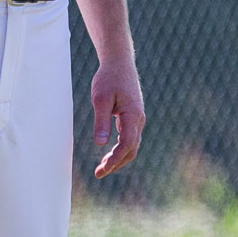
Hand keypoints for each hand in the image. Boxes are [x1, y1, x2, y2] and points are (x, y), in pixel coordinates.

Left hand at [89, 56, 144, 177]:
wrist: (119, 63)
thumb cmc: (108, 78)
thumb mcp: (100, 98)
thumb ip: (101, 121)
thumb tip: (101, 143)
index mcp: (132, 115)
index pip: (126, 144)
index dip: (114, 160)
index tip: (102, 169)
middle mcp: (139, 119)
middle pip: (131, 149)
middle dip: (116, 163)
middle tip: (98, 173)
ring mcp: (137, 119)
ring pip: (132, 145)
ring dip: (118, 158)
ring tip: (101, 168)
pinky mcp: (133, 117)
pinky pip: (129, 138)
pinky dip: (120, 149)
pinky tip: (108, 154)